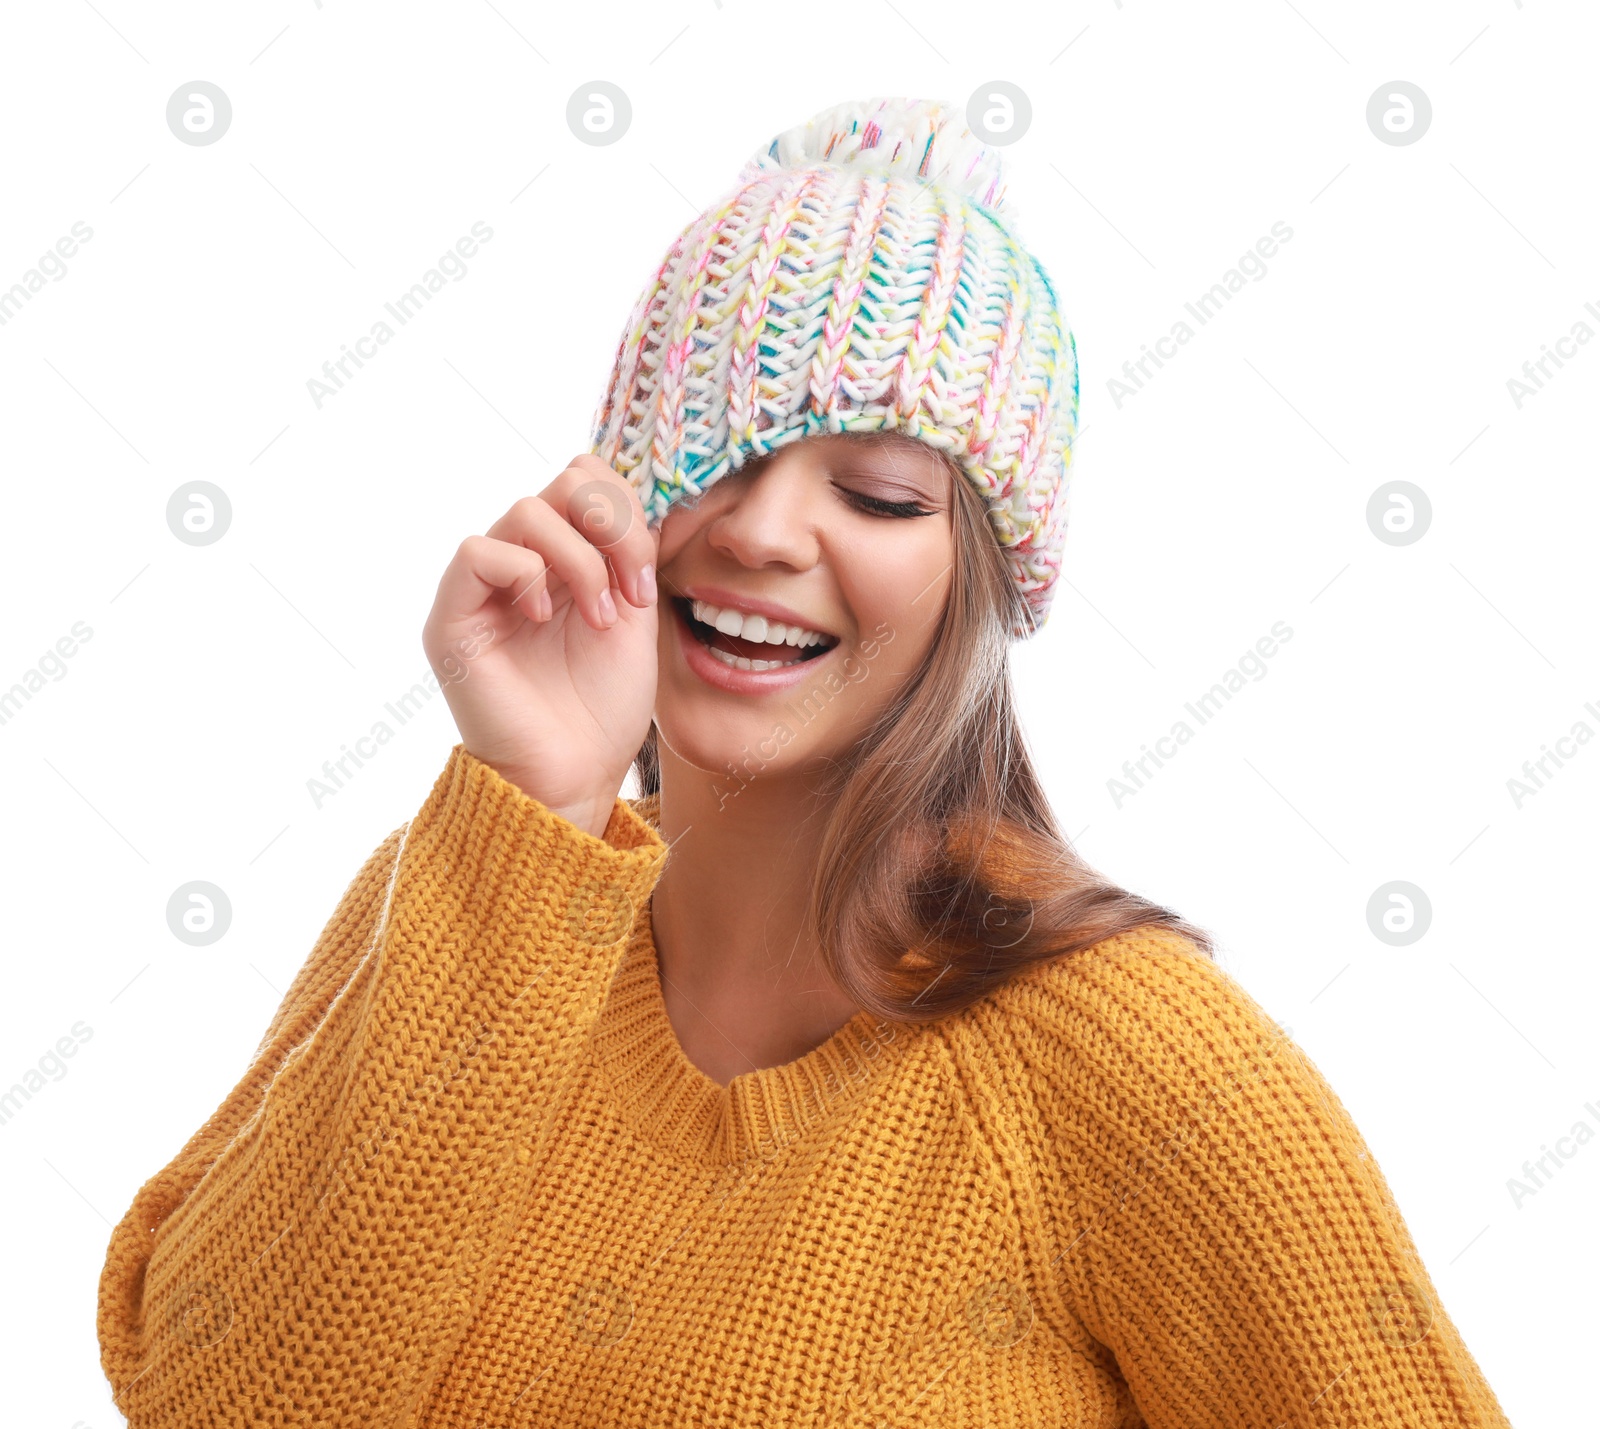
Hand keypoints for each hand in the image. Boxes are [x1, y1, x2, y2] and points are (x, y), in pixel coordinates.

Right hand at [422, 455, 658, 837]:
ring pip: (527, 510)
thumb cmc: (602, 708)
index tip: (645, 583)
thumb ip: (628, 551)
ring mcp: (483, 588)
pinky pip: (479, 552)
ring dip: (581, 561)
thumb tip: (629, 493)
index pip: (586, 479)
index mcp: (563, 558)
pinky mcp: (452, 618)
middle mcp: (520, 563)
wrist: (575, 774)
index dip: (627, 512)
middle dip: (614, 529)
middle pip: (563, 480)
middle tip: (631, 595)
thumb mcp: (633, 614)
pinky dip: (526, 575)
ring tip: (597, 618)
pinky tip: (543, 618)